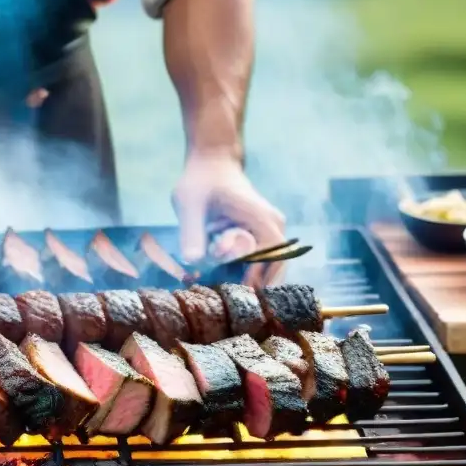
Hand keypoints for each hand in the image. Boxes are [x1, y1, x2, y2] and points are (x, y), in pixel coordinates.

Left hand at [172, 153, 285, 286]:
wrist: (212, 163)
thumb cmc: (201, 182)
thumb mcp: (189, 204)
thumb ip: (191, 232)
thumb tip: (192, 261)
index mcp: (260, 218)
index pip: (272, 256)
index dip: (258, 277)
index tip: (238, 292)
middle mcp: (273, 225)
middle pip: (276, 266)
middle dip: (258, 285)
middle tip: (233, 302)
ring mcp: (271, 230)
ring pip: (272, 266)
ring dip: (254, 280)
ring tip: (231, 293)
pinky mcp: (264, 235)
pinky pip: (264, 261)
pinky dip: (251, 273)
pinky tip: (231, 282)